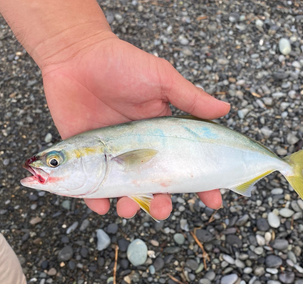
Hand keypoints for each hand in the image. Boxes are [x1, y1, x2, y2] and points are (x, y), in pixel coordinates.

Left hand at [41, 33, 229, 219]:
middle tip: (162, 210)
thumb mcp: (161, 78)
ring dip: (129, 205)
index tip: (213, 200)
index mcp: (160, 135)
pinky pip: (90, 185)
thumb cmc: (122, 63)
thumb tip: (225, 109)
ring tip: (128, 208)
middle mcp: (138, 149)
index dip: (202, 184)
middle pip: (155, 185)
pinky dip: (95, 199)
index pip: (185, 164)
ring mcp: (112, 154)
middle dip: (161, 203)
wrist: (77, 54)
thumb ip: (190, 97)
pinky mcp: (85, 155)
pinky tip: (101, 206)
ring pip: (124, 190)